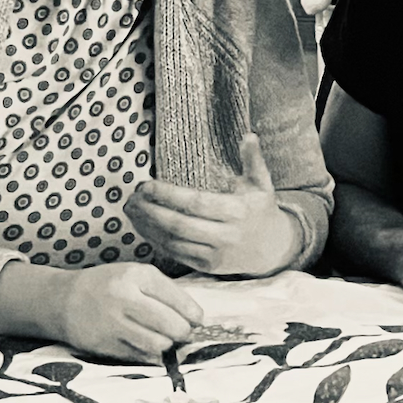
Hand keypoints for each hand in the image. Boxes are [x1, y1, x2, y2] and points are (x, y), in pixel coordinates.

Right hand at [51, 262, 205, 360]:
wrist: (63, 301)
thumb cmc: (108, 286)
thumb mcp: (135, 275)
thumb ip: (165, 292)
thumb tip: (196, 319)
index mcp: (135, 276)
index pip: (176, 298)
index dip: (193, 314)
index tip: (198, 320)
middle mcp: (123, 298)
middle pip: (170, 325)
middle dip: (184, 333)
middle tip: (184, 333)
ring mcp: (112, 324)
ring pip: (158, 344)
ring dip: (167, 345)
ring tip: (165, 339)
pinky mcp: (104, 345)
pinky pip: (140, 356)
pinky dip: (149, 354)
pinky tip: (146, 345)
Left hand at [130, 132, 297, 275]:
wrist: (272, 249)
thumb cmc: (261, 210)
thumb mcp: (262, 184)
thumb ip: (253, 160)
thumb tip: (249, 135)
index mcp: (237, 212)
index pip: (196, 203)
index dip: (168, 195)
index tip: (146, 185)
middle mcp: (226, 236)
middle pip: (179, 225)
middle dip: (150, 212)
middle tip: (131, 198)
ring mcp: (215, 254)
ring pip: (173, 242)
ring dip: (147, 227)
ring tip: (130, 210)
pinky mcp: (207, 267)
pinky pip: (176, 254)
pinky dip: (156, 241)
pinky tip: (142, 227)